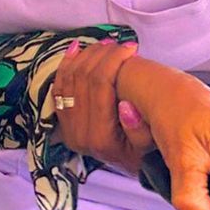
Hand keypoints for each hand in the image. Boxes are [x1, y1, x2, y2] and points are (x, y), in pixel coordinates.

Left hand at [49, 39, 146, 173]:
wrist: (128, 166)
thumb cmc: (143, 154)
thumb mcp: (151, 148)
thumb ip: (140, 130)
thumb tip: (125, 106)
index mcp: (100, 137)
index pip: (100, 85)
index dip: (114, 59)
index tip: (131, 47)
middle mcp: (78, 133)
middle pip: (83, 78)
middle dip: (101, 54)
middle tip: (118, 43)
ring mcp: (67, 128)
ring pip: (68, 79)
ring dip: (85, 56)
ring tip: (104, 44)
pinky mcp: (63, 123)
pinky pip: (58, 88)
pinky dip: (66, 66)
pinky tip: (76, 49)